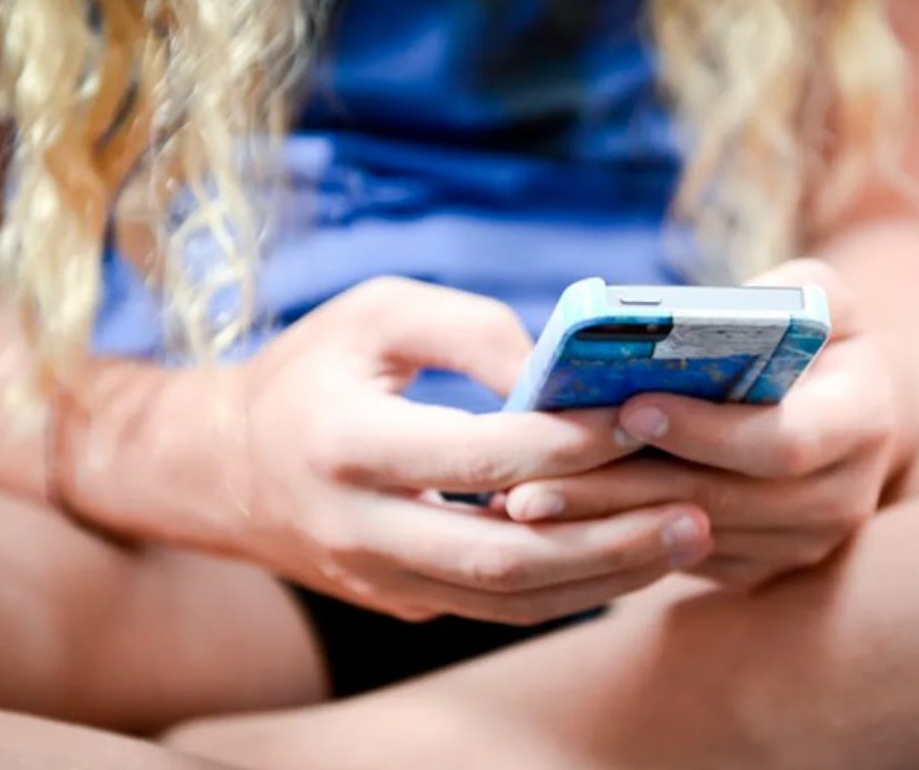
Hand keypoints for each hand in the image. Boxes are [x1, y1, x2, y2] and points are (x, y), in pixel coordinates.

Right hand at [236, 277, 711, 623]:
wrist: (223, 467)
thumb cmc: (309, 371)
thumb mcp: (377, 313)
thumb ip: (471, 328)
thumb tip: (561, 377)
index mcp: (346, 443)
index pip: (479, 455)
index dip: (569, 442)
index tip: (641, 417)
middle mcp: (359, 527)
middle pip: (504, 557)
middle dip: (610, 539)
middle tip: (695, 510)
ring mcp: (378, 578)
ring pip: (507, 599)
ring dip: (603, 576)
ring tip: (681, 538)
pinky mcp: (398, 600)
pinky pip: (494, 606)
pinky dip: (565, 585)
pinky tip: (624, 554)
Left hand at [503, 260, 895, 590]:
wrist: (835, 399)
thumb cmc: (810, 331)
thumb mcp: (814, 294)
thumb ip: (777, 295)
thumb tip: (681, 322)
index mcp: (862, 419)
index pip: (784, 441)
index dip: (706, 431)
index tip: (630, 407)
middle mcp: (843, 496)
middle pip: (720, 504)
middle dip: (623, 488)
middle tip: (535, 479)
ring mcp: (802, 542)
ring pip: (688, 539)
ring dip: (604, 522)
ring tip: (525, 501)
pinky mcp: (760, 565)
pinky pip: (681, 559)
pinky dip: (616, 538)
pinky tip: (554, 520)